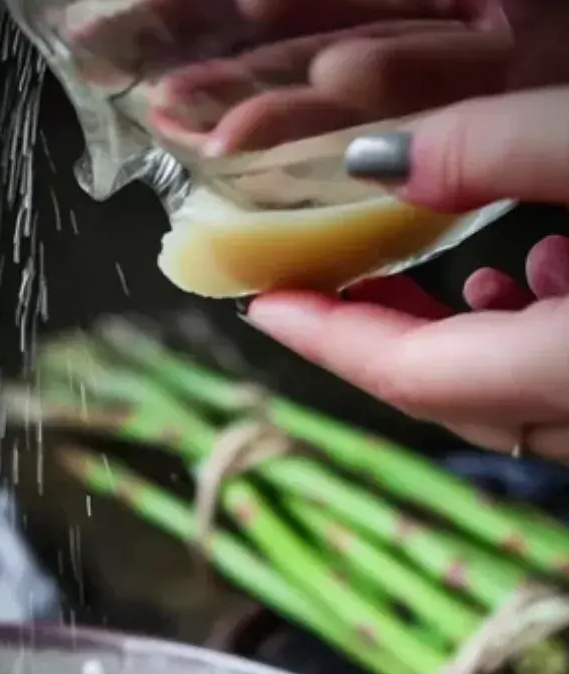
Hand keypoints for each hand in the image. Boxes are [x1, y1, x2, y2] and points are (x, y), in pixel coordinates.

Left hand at [247, 88, 568, 461]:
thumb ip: (501, 151)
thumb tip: (378, 160)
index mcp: (558, 368)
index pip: (405, 372)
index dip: (325, 338)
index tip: (262, 301)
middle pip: (443, 393)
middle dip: (368, 339)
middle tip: (309, 286)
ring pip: (503, 393)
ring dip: (448, 335)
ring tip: (400, 272)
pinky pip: (558, 376)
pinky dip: (524, 331)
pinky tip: (538, 267)